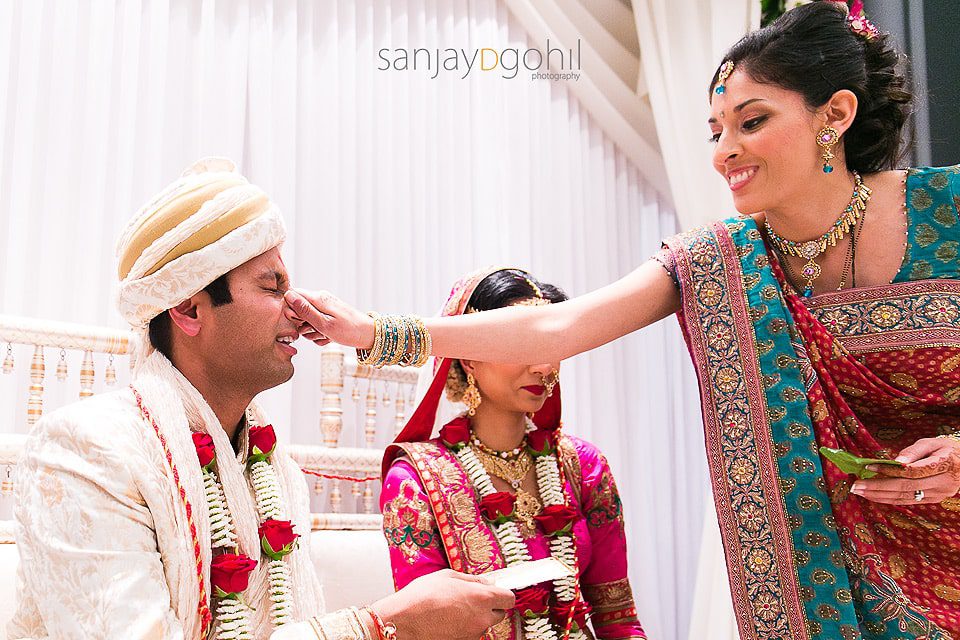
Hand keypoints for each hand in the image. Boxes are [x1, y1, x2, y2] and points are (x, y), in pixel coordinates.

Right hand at [283, 288, 374, 348]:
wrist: (368, 335)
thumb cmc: (348, 330)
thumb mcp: (324, 323)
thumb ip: (305, 311)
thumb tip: (288, 296)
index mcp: (318, 298)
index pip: (293, 295)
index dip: (291, 310)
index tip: (299, 322)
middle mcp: (321, 300)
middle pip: (299, 310)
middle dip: (302, 324)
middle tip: (315, 330)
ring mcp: (325, 309)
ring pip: (307, 321)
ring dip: (312, 332)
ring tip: (324, 335)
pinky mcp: (329, 317)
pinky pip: (316, 326)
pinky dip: (320, 334)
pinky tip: (328, 338)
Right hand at [370, 569, 514, 639]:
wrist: (402, 621)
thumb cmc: (421, 596)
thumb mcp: (448, 576)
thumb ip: (472, 580)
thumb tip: (486, 583)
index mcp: (481, 598)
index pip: (509, 598)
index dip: (503, 594)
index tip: (497, 592)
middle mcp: (481, 618)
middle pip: (499, 614)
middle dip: (490, 606)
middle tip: (472, 599)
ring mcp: (472, 634)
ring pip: (483, 624)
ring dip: (475, 617)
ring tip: (454, 609)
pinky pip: (470, 633)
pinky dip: (464, 627)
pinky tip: (448, 620)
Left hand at [850, 437, 959, 504]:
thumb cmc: (947, 449)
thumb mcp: (932, 443)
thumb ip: (914, 451)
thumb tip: (895, 461)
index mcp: (944, 465)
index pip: (911, 471)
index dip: (889, 470)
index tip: (868, 466)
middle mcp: (942, 483)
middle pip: (905, 487)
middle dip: (877, 487)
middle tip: (855, 486)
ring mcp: (939, 495)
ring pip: (905, 497)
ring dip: (879, 496)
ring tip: (859, 492)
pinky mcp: (934, 500)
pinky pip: (909, 501)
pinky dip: (890, 499)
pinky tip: (874, 496)